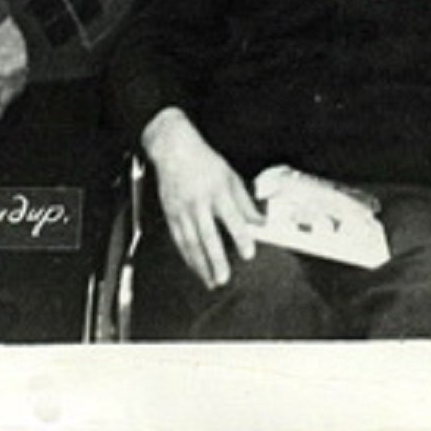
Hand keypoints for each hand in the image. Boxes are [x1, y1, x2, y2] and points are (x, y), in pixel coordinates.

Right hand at [141, 110, 260, 288]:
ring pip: (191, 242)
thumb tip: (259, 221)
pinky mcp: (171, 215)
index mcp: (218, 190)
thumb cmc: (204, 162)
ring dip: (201, 265)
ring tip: (211, 280)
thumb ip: (245, 202)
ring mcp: (183, 210)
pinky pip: (179, 240)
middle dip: (216, 259)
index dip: (240, 236)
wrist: (174, 150)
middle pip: (208, 235)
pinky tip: (195, 268)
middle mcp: (199, 202)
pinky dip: (188, 257)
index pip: (232, 217)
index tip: (248, 253)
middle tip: (223, 278)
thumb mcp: (230, 177)